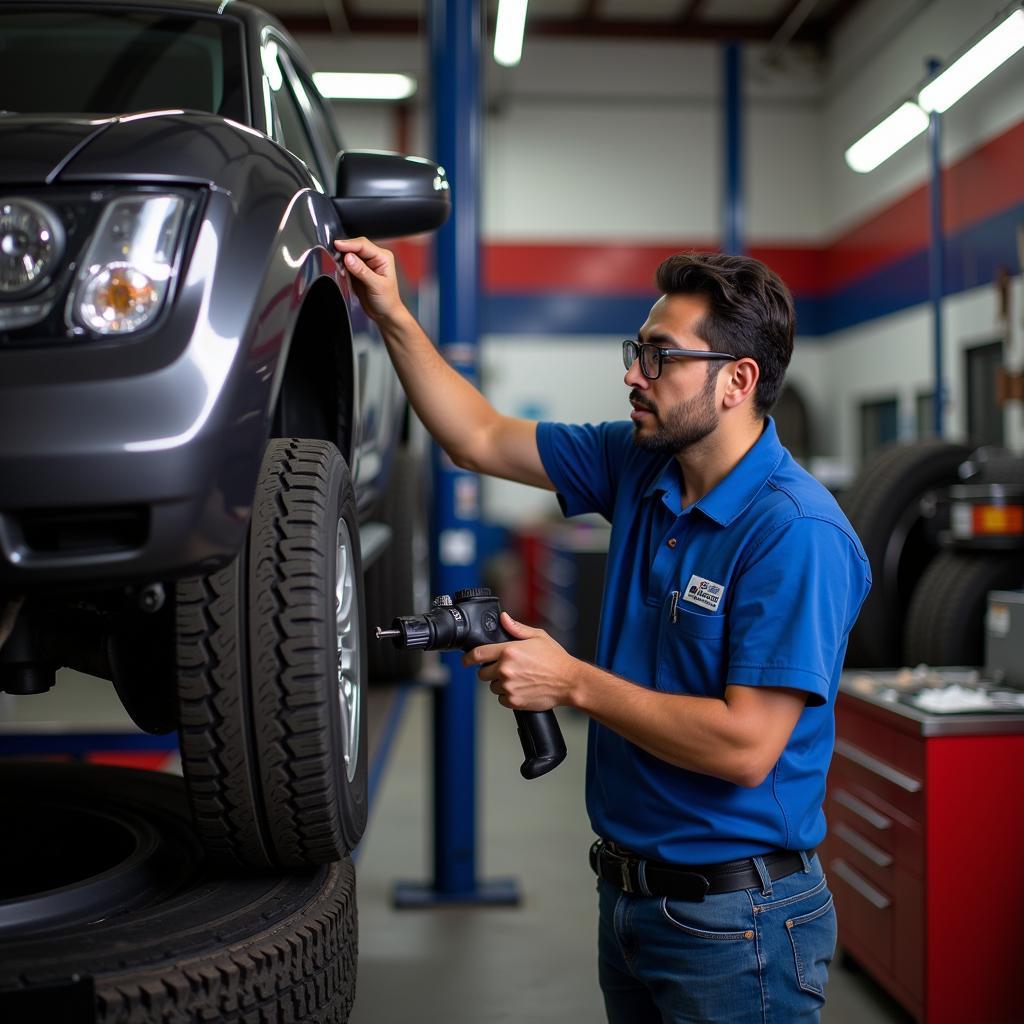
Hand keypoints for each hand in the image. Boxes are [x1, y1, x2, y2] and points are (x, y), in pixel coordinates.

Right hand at [333, 236, 405, 324]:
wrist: (385, 314)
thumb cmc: (387, 300)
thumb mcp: (376, 286)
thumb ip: (362, 271)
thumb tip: (348, 258)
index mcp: (383, 257)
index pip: (363, 245)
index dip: (349, 244)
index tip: (337, 245)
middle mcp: (375, 257)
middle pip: (355, 247)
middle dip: (344, 250)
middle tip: (333, 255)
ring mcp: (366, 264)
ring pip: (349, 254)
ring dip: (342, 258)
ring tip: (337, 264)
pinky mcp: (358, 271)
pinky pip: (346, 264)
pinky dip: (341, 266)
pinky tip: (340, 270)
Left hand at [464, 612, 579, 711]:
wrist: (569, 682)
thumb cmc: (556, 659)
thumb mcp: (538, 636)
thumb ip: (517, 628)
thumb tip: (503, 618)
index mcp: (509, 651)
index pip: (478, 654)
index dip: (468, 658)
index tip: (466, 660)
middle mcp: (505, 669)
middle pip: (482, 673)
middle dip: (490, 671)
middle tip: (505, 669)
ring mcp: (508, 686)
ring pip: (492, 687)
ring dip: (500, 684)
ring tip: (518, 678)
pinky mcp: (514, 701)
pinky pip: (501, 699)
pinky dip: (508, 695)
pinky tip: (521, 688)